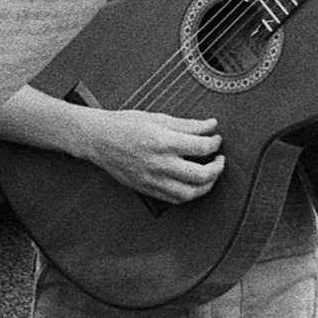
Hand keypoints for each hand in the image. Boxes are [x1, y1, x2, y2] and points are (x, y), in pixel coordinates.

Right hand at [83, 109, 223, 203]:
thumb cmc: (125, 125)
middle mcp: (159, 164)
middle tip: (220, 159)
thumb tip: (211, 125)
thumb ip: (188, 125)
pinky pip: (175, 199)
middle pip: (201, 175)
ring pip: (190, 193)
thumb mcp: (158, 118)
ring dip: (207, 185)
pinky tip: (193, 184)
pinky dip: (189, 194)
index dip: (215, 143)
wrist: (98, 139)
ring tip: (210, 175)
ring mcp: (152, 179)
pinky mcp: (147, 189)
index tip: (217, 139)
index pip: (202, 147)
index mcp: (163, 142)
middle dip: (218, 168)